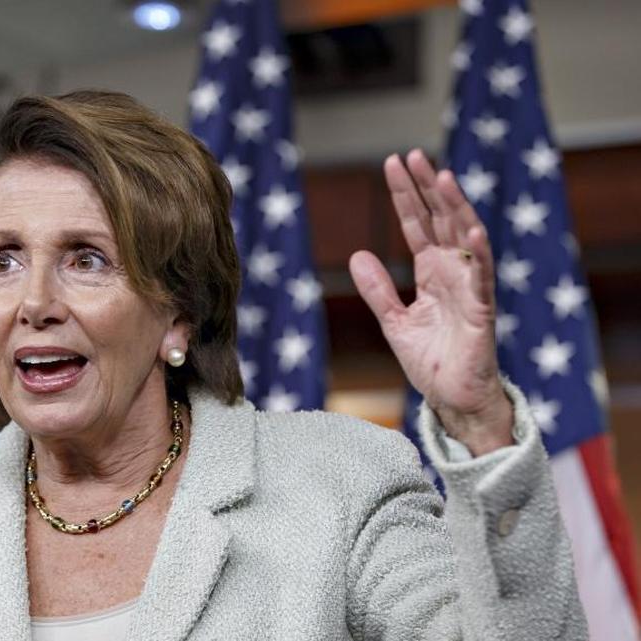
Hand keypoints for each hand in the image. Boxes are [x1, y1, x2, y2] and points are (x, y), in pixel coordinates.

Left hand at [349, 151, 512, 454]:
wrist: (453, 400)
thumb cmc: (432, 361)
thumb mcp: (394, 321)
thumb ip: (377, 289)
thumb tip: (357, 254)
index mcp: (432, 273)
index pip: (418, 224)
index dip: (406, 195)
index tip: (392, 164)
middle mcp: (452, 273)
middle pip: (441, 220)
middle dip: (427, 188)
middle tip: (412, 156)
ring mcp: (469, 289)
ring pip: (464, 239)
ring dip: (455, 208)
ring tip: (443, 177)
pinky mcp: (481, 311)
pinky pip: (481, 279)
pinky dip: (478, 254)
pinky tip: (472, 231)